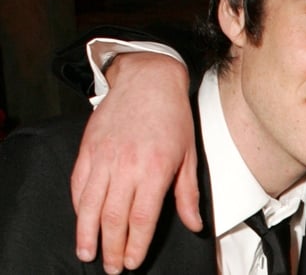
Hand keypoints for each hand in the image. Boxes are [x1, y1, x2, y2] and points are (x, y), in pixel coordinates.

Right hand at [71, 52, 200, 273]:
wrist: (149, 81)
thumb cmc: (172, 117)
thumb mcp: (189, 155)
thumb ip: (188, 194)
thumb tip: (194, 224)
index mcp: (156, 169)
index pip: (142, 218)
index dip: (136, 244)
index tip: (133, 261)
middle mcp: (127, 165)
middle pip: (114, 217)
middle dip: (112, 247)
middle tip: (112, 266)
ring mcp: (104, 157)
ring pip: (90, 205)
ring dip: (88, 234)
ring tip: (89, 253)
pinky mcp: (88, 150)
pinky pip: (78, 185)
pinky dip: (79, 207)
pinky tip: (83, 221)